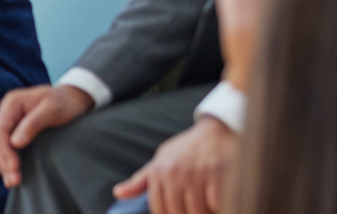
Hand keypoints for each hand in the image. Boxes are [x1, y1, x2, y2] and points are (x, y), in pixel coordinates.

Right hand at [0, 84, 93, 186]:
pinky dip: (9, 161)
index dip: (4, 151)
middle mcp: (7, 113)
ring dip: (4, 165)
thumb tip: (15, 143)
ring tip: (12, 183)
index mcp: (12, 103)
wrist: (74, 99)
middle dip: (4, 161)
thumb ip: (33, 124)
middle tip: (14, 181)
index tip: (14, 167)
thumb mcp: (52, 109)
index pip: (0, 130)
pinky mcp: (17, 131)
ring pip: (0, 146)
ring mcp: (11, 122)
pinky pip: (8, 148)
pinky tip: (12, 174)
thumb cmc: (65, 102)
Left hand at [112, 116, 236, 213]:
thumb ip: (140, 181)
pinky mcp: (218, 175)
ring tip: (205, 206)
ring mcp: (196, 174)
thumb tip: (118, 193)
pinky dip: (217, 206)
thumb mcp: (160, 161)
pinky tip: (216, 200)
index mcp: (158, 171)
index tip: (176, 212)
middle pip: (177, 212)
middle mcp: (174, 172)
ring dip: (203, 212)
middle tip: (192, 209)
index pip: (158, 208)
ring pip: (197, 211)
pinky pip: (215, 204)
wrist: (215, 131)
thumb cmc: (185, 150)